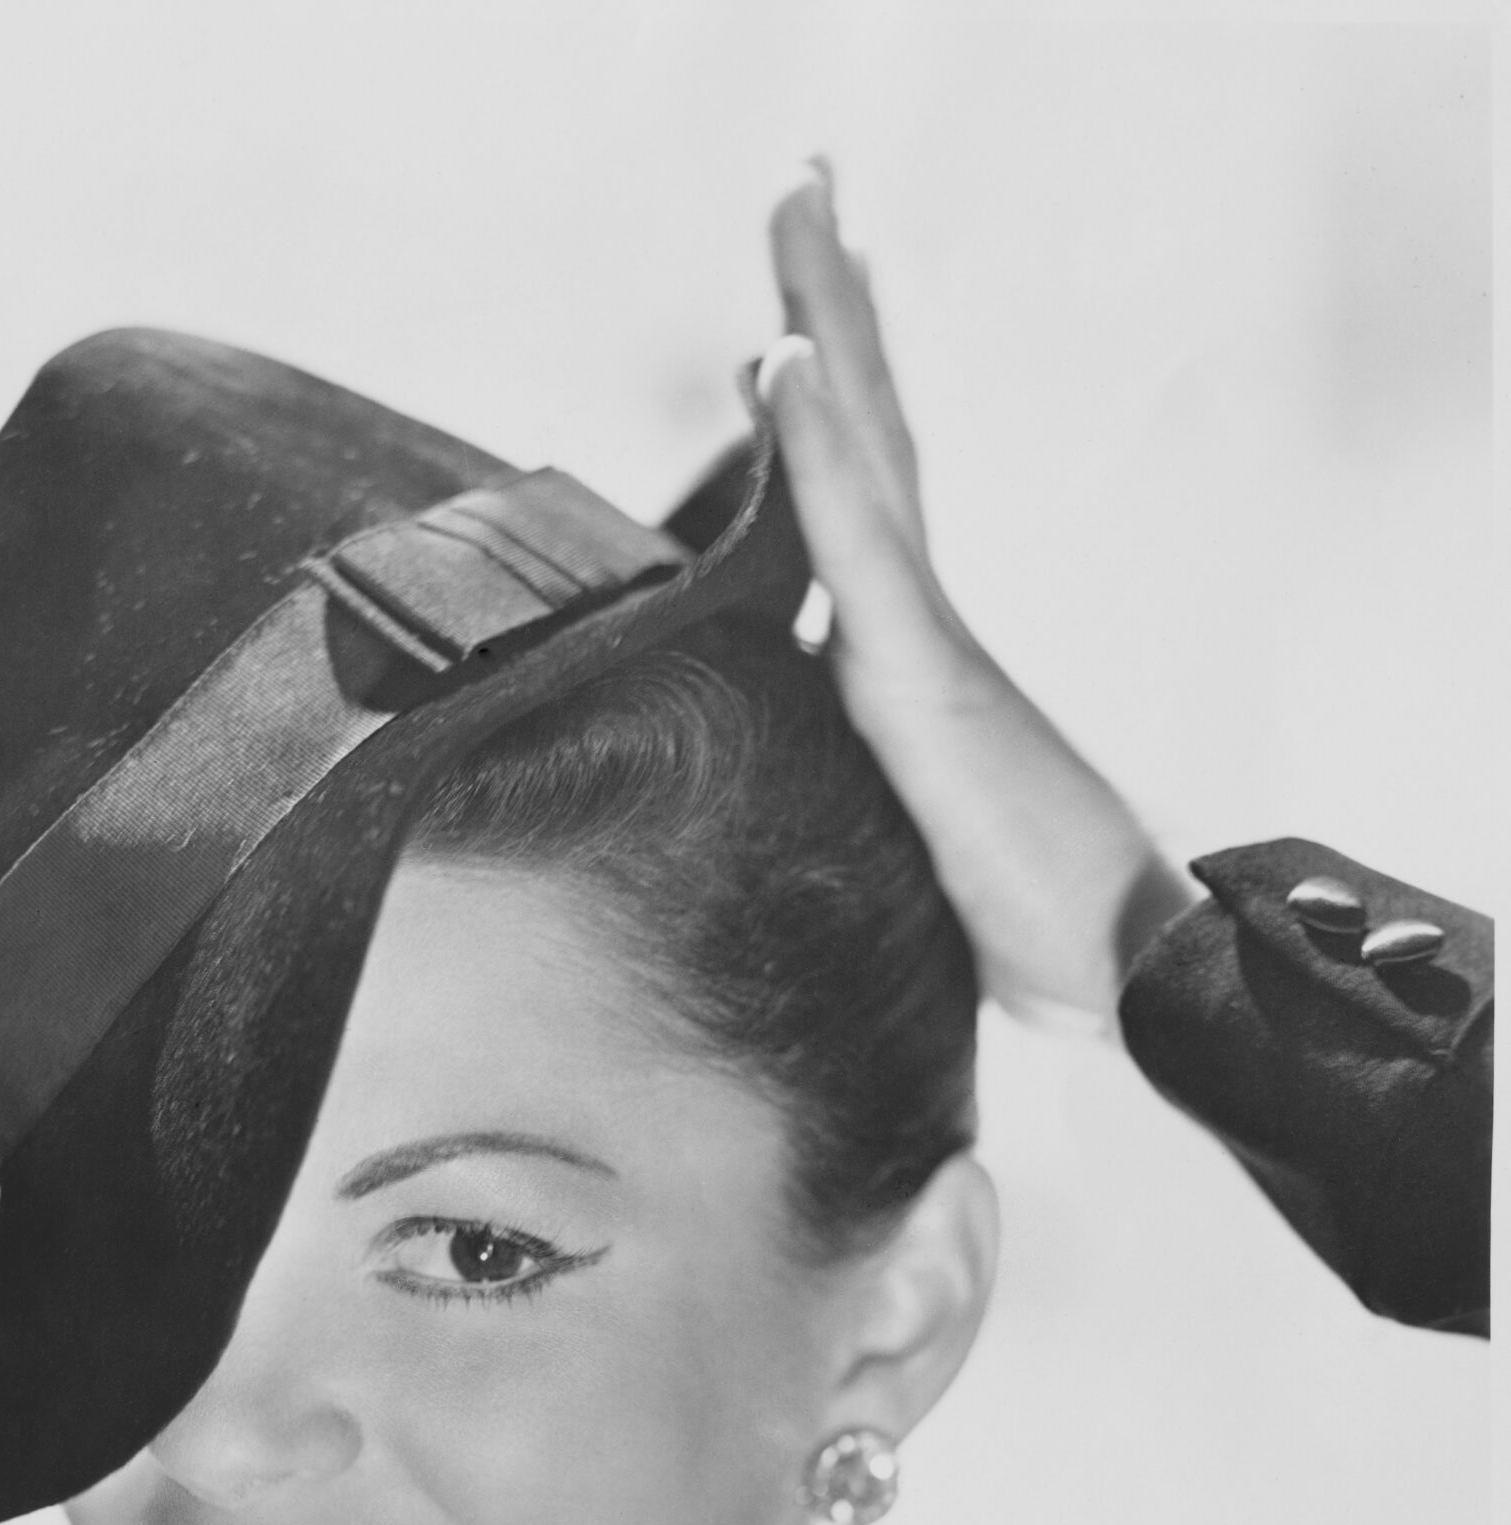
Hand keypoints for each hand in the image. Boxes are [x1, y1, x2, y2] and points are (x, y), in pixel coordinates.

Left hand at [762, 164, 1193, 1026]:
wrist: (1119, 967)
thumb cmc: (1020, 915)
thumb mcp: (905, 834)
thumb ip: (855, 786)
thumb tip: (796, 783)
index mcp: (903, 651)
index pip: (857, 495)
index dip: (826, 400)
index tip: (790, 313)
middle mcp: (914, 620)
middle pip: (867, 431)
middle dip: (830, 306)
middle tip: (805, 181)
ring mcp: (923, 639)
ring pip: (865, 447)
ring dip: (826, 317)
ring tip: (800, 197)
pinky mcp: (926, 681)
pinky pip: (859, 543)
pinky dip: (819, 448)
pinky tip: (781, 357)